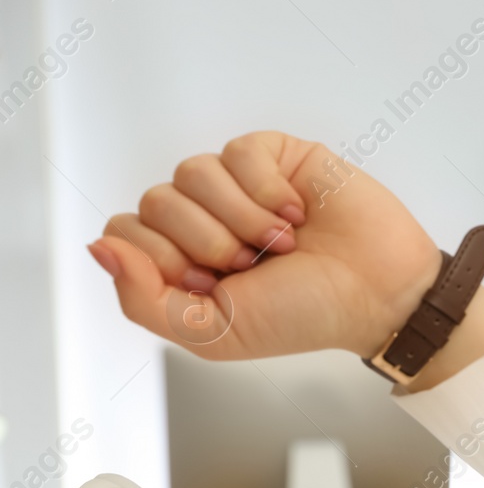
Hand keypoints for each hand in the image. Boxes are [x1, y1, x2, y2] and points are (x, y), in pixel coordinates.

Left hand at [88, 131, 440, 360]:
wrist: (380, 295)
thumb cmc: (308, 316)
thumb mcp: (215, 333)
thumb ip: (144, 301)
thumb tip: (100, 249)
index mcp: (183, 260)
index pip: (126, 233)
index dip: (163, 260)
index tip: (214, 285)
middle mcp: (205, 218)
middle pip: (155, 202)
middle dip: (208, 244)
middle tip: (254, 265)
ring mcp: (238, 185)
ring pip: (191, 173)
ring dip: (243, 219)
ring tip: (282, 243)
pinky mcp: (274, 156)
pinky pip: (238, 154)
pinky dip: (267, 191)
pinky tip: (297, 214)